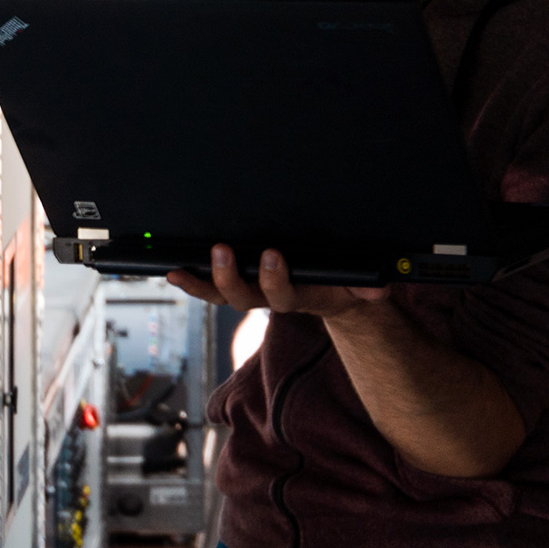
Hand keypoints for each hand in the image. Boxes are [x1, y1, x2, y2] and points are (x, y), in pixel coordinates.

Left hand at [166, 245, 390, 318]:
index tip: (272, 254)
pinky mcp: (239, 283)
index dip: (275, 279)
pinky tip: (171, 272)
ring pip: (222, 294)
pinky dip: (191, 281)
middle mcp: (270, 297)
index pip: (284, 294)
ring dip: (201, 282)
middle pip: (245, 296)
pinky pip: (210, 288)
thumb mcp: (361, 288)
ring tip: (179, 269)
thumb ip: (369, 288)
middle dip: (231, 276)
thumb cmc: (344, 285)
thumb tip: (377, 289)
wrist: (338, 296)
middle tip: (222, 251)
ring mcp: (252, 292)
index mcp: (299, 296)